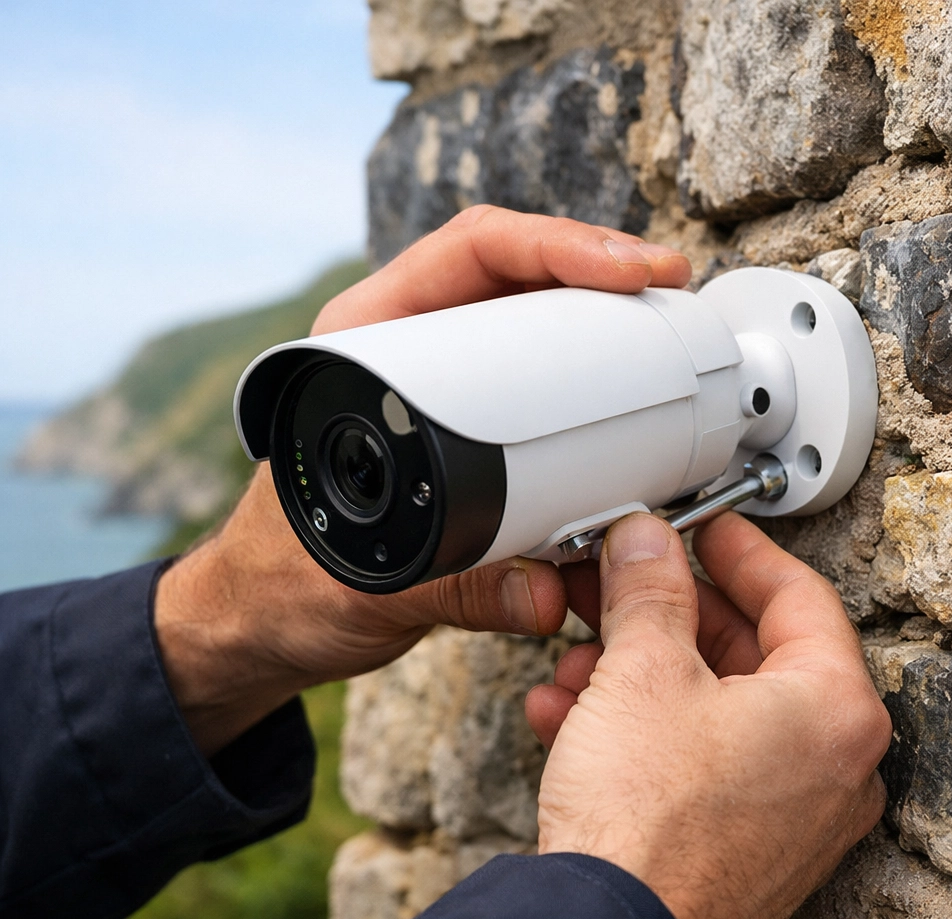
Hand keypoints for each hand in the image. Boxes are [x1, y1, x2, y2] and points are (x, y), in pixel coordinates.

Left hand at [154, 206, 690, 756]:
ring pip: (533, 323)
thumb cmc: (282, 582)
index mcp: (361, 348)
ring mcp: (440, 387)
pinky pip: (538, 381)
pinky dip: (587, 378)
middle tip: (664, 290)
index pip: (467, 254)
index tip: (624, 272)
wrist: (267, 618)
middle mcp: (405, 353)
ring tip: (661, 328)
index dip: (553, 248)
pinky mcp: (466, 430)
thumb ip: (456, 591)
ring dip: (599, 319)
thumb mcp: (361, 582)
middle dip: (596, 273)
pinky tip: (626, 385)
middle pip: (514, 276)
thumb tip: (547, 594)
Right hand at [527, 511, 889, 918]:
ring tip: (577, 662)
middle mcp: (827, 766)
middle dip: (666, 617)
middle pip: (747, 652)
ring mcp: (785, 812)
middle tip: (622, 584)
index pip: (798, 595)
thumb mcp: (642, 670)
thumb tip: (645, 541)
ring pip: (710, 707)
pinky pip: (693, 760)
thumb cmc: (645, 817)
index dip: (740, 550)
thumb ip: (650, 590)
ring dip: (636, 673)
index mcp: (833, 710)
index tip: (704, 528)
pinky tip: (568, 717)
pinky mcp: (738, 843)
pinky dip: (636, 728)